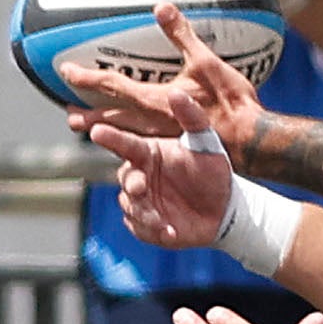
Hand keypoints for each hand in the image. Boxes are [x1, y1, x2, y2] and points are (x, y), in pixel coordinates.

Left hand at [66, 2, 262, 143]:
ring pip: (125, 133)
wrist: (251, 140)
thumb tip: (160, 6)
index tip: (65, 71)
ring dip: (104, 128)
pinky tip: (131, 137)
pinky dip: (129, 137)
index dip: (86, 78)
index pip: (111, 86)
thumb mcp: (207, 62)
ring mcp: (162, 138)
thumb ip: (181, 35)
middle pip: (110, 118)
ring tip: (88, 128)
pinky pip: (144, 142)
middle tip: (68, 113)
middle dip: (88, 115)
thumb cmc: (230, 101)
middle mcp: (150, 123)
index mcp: (153, 101)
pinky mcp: (175, 146)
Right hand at [78, 77, 235, 252]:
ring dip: (142, 212)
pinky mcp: (145, 225)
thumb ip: (191, 117)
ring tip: (162, 220)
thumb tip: (176, 92)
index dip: (110, 137)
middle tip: (141, 186)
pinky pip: (138, 227)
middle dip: (131, 183)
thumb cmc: (213, 172)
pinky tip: (170, 231)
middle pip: (124, 178)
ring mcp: (141, 201)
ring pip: (129, 205)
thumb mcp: (207, 141)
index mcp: (148, 152)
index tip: (97, 131)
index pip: (125, 143)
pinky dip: (151, 230)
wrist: (225, 210)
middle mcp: (140, 174)